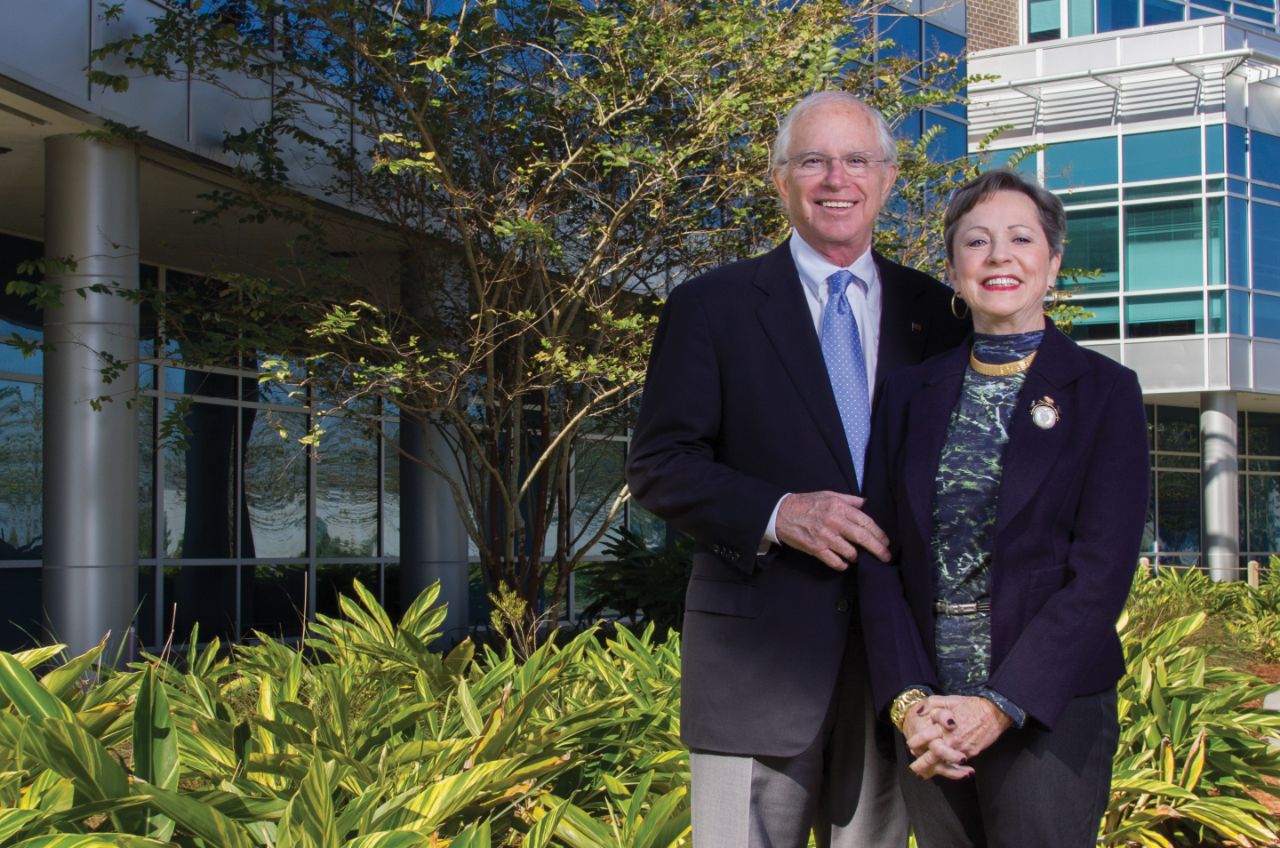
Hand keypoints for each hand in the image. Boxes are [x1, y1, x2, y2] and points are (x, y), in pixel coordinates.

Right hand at [775, 491, 890, 570]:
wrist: (781, 513)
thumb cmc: (806, 503)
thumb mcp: (829, 495)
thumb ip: (849, 500)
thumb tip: (866, 503)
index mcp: (839, 507)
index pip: (865, 522)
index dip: (879, 533)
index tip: (886, 541)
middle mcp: (834, 521)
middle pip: (862, 537)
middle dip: (878, 549)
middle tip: (886, 557)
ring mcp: (825, 536)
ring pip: (851, 552)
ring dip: (858, 557)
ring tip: (859, 557)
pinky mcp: (816, 549)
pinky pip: (835, 562)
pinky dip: (843, 565)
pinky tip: (845, 563)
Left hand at [903, 699, 971, 780]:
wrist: (994, 712)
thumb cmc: (971, 705)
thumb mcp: (949, 700)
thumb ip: (932, 704)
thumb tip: (918, 711)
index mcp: (944, 726)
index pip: (926, 737)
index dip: (916, 742)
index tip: (910, 744)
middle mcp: (952, 739)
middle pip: (933, 756)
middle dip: (922, 764)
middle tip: (914, 769)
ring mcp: (962, 748)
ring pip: (945, 764)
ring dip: (935, 770)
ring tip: (925, 774)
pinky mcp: (971, 753)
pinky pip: (958, 764)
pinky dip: (950, 770)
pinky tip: (944, 772)